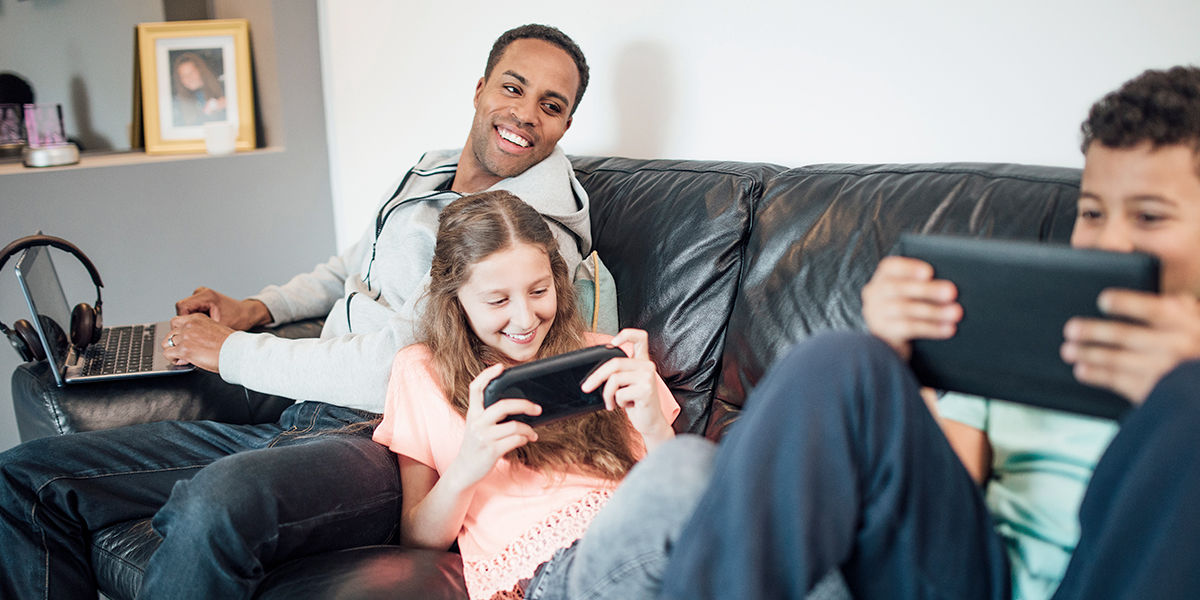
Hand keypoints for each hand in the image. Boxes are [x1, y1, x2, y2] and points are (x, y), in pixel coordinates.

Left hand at [162, 313, 234, 372]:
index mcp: (198, 318)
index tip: (183, 340)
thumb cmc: (232, 343)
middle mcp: (190, 325)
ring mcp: (186, 337)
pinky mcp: (184, 349)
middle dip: (175, 343)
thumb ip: (201, 332)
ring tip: (183, 357)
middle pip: (170, 333)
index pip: (177, 322)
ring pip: (166, 343)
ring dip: (173, 350)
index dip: (179, 332)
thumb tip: (192, 342)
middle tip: (184, 350)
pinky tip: (184, 361)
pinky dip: (174, 359)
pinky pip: (168, 354)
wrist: (237, 351)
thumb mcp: (216, 329)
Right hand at [175, 287, 270, 330]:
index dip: (182, 321)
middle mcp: (202, 293)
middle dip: (185, 322)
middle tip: (195, 332)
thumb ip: (202, 333)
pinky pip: (190, 310)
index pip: (182, 307)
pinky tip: (203, 325)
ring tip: (202, 328)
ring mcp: (201, 295)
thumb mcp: (220, 328)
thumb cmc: (238, 319)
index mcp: (206, 296)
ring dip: (189, 321)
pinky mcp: (202, 300)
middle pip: (181, 308)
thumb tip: (187, 346)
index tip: (188, 332)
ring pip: (185, 310)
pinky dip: (194, 319)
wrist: (247, 314)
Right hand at [446, 364, 540, 488]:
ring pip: (514, 426)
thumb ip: (489, 415)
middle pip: (503, 406)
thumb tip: (517, 406)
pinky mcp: (491, 451)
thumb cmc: (476, 447)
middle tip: (537, 408)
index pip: (475, 388)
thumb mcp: (477, 427)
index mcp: (473, 413)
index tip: (501, 367)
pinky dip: (524, 439)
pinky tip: (525, 440)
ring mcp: (483, 437)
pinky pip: (515, 440)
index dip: (487, 375)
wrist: (464, 472)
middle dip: (524, 405)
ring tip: (532, 433)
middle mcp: (476, 423)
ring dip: (528, 429)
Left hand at [580, 328, 673, 447]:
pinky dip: (617, 402)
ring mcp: (648, 377)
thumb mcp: (626, 385)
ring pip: (614, 379)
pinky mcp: (646, 389)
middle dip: (596, 377)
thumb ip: (617, 374)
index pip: (640, 337)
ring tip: (611, 403)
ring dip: (607, 395)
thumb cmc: (637, 404)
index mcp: (643, 362)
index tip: (613, 343)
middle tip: (586, 388)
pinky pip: (619, 393)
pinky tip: (627, 406)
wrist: (651, 423)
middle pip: (614, 363)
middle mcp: (648, 366)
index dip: (626, 335)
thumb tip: (593, 373)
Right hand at [861, 256, 961, 359]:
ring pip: (905, 310)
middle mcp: (875, 294)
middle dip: (927, 290)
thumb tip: (947, 285)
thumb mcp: (908, 292)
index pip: (890, 267)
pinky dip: (932, 328)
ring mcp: (877, 314)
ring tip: (955, 312)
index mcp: (882, 278)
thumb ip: (921, 284)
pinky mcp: (884, 332)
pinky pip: (909, 328)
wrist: (888, 339)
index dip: (909, 268)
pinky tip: (948, 328)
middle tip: (951, 292)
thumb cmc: (905, 308)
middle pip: (898, 288)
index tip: (929, 272)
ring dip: (934, 311)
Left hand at [1061, 289, 1199, 403]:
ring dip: (1088, 354)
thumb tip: (1170, 298)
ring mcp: (1161, 371)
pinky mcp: (1152, 392)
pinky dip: (1096, 376)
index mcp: (1184, 324)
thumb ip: (1183, 311)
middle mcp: (1172, 346)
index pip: (1153, 310)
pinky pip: (1118, 382)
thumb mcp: (1199, 327)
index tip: (1103, 300)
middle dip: (1094, 332)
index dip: (1127, 304)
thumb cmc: (1198, 354)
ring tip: (1068, 349)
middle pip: (1126, 335)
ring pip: (1117, 360)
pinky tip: (1081, 370)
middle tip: (1071, 328)